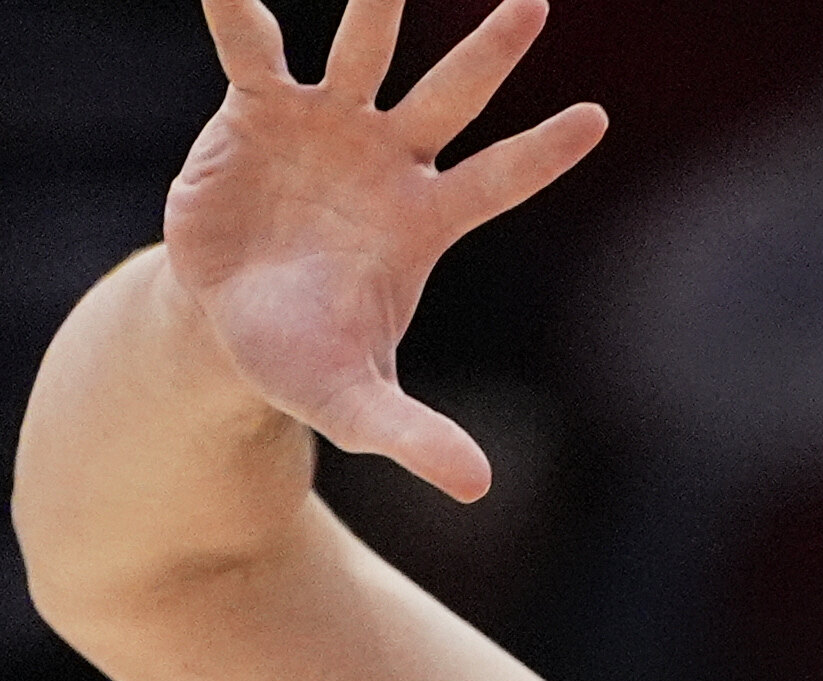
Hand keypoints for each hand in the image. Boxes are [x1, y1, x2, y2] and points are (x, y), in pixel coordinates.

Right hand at [168, 0, 603, 496]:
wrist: (225, 329)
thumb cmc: (304, 360)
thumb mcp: (358, 407)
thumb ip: (415, 438)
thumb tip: (479, 489)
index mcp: (423, 221)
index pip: (499, 181)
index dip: (542, 155)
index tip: (596, 120)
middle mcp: (386, 160)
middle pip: (449, 97)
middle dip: (489, 52)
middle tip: (533, 2)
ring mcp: (325, 126)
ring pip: (363, 52)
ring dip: (378, 4)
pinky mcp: (257, 110)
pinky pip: (253, 49)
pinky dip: (238, 11)